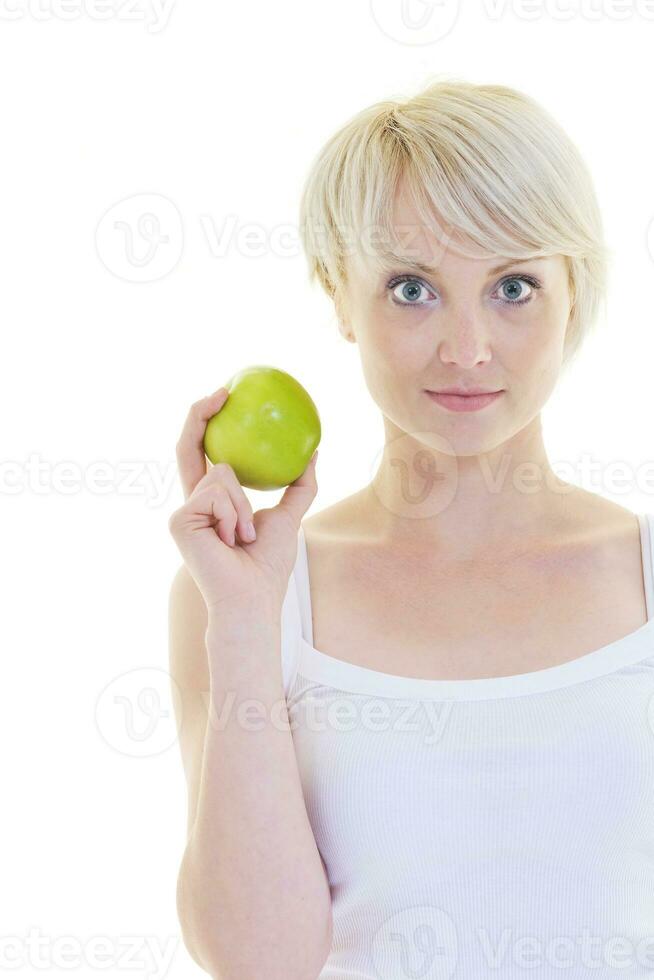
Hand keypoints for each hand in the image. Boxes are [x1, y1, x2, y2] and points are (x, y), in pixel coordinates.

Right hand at [168, 388, 317, 611]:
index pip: (203, 454)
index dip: (206, 423)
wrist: (252, 596)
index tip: (226, 395)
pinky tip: (231, 540)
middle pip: (188, 447)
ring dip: (244, 504)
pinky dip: (234, 514)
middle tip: (222, 392)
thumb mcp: (289, 517)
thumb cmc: (267, 565)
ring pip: (221, 472)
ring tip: (245, 536)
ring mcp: (183, 512)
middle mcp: (192, 503)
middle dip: (199, 413)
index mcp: (212, 501)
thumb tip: (315, 452)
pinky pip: (217, 492)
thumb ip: (299, 486)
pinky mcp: (179, 520)